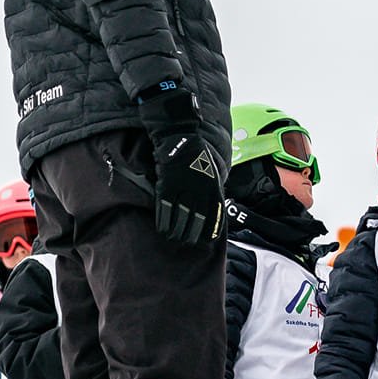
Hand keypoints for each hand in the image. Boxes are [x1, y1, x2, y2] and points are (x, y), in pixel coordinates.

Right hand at [139, 86, 224, 246]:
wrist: (180, 135)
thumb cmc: (197, 155)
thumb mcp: (212, 171)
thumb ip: (212, 190)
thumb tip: (215, 209)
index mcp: (213, 187)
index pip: (214, 216)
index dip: (210, 231)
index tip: (207, 241)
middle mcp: (199, 190)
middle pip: (196, 220)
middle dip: (192, 235)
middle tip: (187, 243)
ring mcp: (182, 188)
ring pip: (180, 218)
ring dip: (177, 231)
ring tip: (174, 239)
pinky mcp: (167, 185)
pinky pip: (165, 209)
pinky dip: (164, 221)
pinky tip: (162, 229)